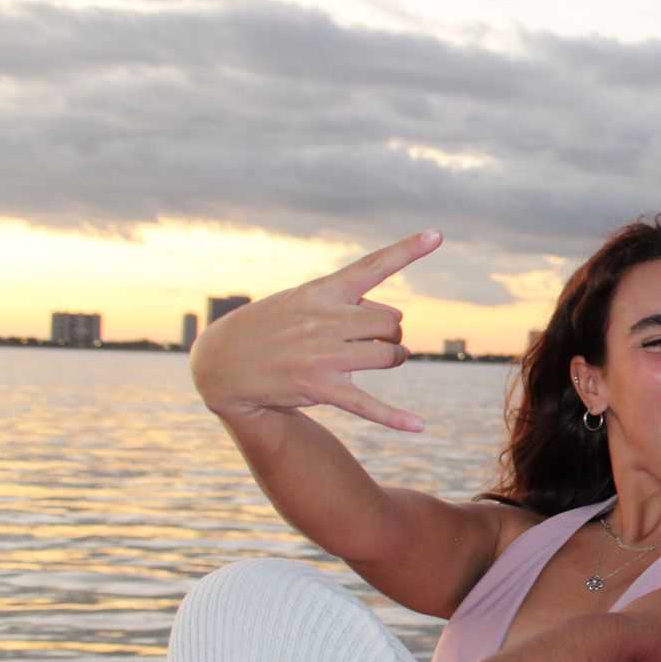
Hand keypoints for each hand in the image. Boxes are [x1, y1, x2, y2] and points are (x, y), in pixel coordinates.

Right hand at [190, 231, 441, 431]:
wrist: (222, 362)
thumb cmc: (271, 326)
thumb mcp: (302, 300)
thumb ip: (347, 303)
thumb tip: (392, 323)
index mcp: (323, 291)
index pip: (373, 265)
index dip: (408, 250)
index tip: (437, 235)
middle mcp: (325, 319)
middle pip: (392, 322)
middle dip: (389, 332)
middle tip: (370, 339)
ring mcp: (324, 355)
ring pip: (390, 355)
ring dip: (391, 358)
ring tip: (375, 358)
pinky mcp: (321, 388)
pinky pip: (370, 404)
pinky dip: (396, 418)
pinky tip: (419, 427)